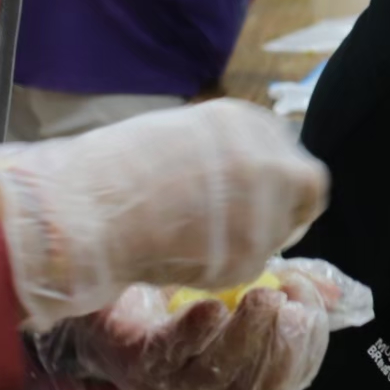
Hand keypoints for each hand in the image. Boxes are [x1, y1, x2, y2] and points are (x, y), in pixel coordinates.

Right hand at [0, 99, 329, 331]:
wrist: (83, 210)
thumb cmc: (111, 174)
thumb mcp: (178, 140)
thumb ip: (224, 155)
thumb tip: (247, 176)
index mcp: (245, 122)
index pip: (289, 153)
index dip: (278, 181)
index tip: (260, 198)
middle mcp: (266, 157)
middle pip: (306, 189)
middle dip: (283, 211)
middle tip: (243, 229)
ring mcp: (264, 205)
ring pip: (279, 232)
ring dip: (252, 241)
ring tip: (195, 241)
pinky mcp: (250, 251)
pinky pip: (249, 266)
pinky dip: (224, 267)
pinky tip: (182, 256)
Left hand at [32, 258, 371, 389]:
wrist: (109, 305)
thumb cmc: (184, 305)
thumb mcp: (243, 300)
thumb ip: (288, 298)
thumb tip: (335, 294)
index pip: (282, 389)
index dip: (305, 352)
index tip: (309, 306)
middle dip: (280, 349)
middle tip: (289, 302)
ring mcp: (166, 385)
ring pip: (214, 377)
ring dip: (245, 336)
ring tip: (260, 294)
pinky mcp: (134, 362)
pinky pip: (169, 355)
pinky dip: (194, 332)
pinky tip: (212, 306)